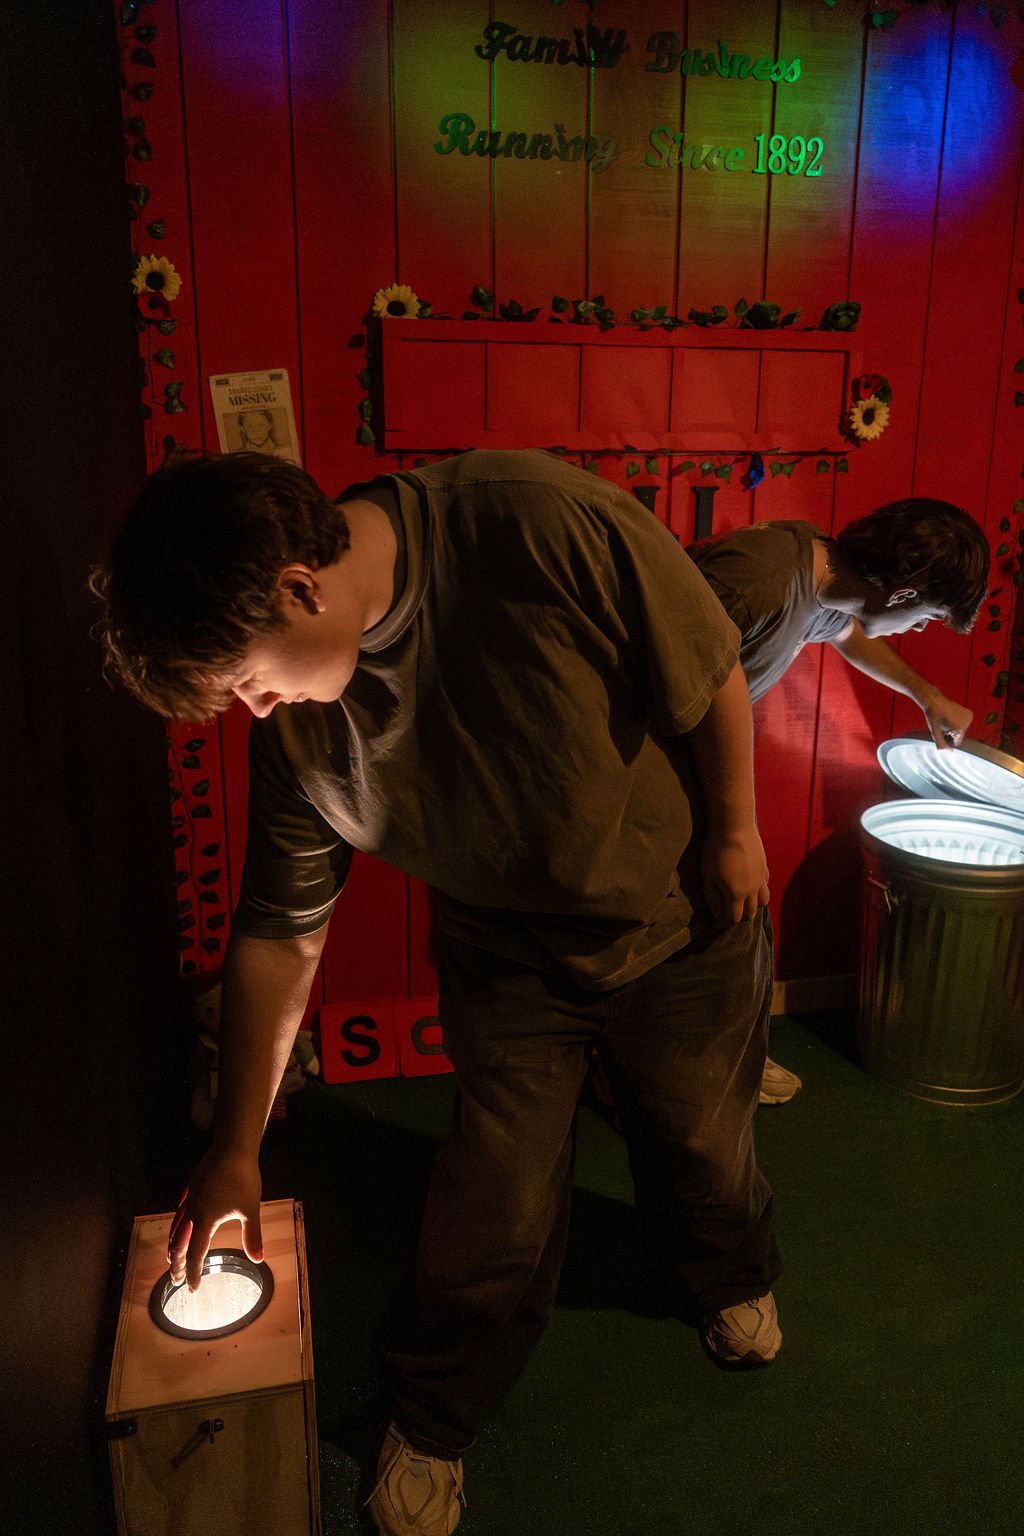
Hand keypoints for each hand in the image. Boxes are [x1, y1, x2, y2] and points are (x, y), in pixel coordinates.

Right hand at [167, 1145, 263, 1290]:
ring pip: (175, 1227)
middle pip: (178, 1243)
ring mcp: (190, 1198)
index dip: (193, 1273)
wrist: (233, 1148)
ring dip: (173, 1245)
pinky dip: (176, 1224)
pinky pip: (179, 1210)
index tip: (192, 1288)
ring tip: (173, 1257)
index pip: (195, 1254)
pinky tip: (180, 1224)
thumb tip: (259, 1259)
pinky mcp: (191, 1187)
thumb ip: (252, 1236)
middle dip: (177, 1263)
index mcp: (205, 1221)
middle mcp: (192, 1212)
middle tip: (176, 1279)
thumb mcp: (250, 1210)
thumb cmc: (243, 1179)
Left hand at [701, 825, 769, 926]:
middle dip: (738, 918)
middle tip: (727, 914)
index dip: (723, 924)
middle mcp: (752, 891)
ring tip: (742, 903)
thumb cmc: (716, 851)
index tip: (715, 923)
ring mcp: (761, 879)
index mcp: (736, 895)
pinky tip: (751, 886)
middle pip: (750, 914)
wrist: (734, 827)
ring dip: (753, 906)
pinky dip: (759, 891)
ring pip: (763, 902)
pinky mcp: (764, 867)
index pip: (733, 918)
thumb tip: (717, 914)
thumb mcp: (708, 876)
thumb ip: (712, 898)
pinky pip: (765, 886)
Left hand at [921, 693, 971, 749]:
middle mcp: (967, 723)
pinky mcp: (970, 714)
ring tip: (946, 721)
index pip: (957, 743)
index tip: (942, 732)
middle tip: (943, 726)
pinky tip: (951, 718)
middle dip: (951, 734)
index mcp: (960, 728)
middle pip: (960, 736)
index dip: (948, 739)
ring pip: (962, 730)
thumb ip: (941, 744)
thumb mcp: (935, 732)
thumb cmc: (933, 717)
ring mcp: (969, 717)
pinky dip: (958, 723)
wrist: (935, 702)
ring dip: (954, 729)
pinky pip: (964, 724)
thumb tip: (950, 752)